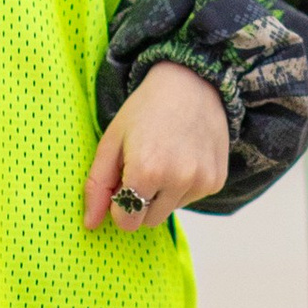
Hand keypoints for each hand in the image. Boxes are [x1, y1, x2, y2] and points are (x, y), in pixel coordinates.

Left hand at [85, 61, 228, 228]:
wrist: (191, 82)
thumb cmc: (145, 109)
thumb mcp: (112, 141)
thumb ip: (97, 185)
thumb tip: (90, 224)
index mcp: (147, 171)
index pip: (126, 220)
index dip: (119, 204)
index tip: (121, 181)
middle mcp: (178, 180)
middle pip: (149, 220)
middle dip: (140, 201)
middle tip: (142, 167)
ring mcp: (201, 181)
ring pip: (170, 210)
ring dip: (162, 194)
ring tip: (164, 158)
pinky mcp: (217, 180)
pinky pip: (190, 199)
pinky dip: (182, 185)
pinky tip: (182, 157)